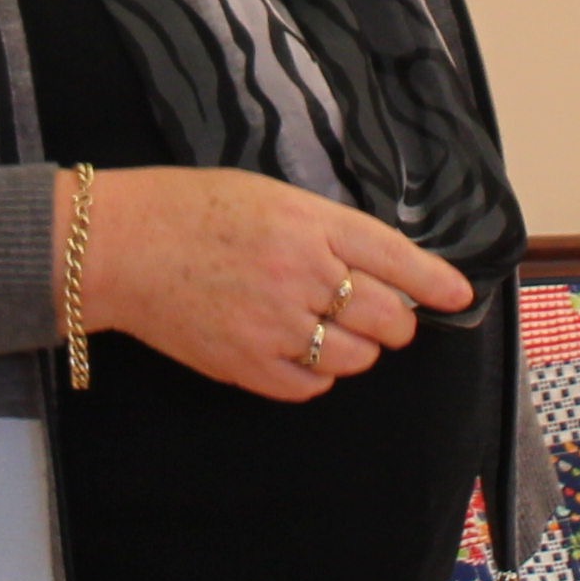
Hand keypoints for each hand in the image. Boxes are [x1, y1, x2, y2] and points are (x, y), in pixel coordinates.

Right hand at [82, 168, 473, 401]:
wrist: (121, 246)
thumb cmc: (191, 209)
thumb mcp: (271, 196)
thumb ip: (326, 229)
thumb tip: (378, 267)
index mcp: (310, 224)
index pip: (396, 258)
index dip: (435, 282)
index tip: (458, 295)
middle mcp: (302, 274)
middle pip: (386, 317)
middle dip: (394, 321)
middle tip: (380, 315)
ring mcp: (275, 324)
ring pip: (356, 356)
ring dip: (356, 348)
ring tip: (328, 329)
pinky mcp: (248, 365)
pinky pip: (311, 384)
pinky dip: (316, 372)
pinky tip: (296, 349)